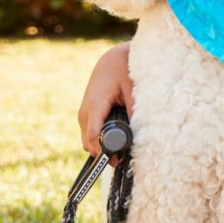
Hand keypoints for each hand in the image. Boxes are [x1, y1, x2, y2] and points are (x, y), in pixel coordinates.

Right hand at [77, 42, 133, 161]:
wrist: (111, 61)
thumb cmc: (123, 72)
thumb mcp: (132, 89)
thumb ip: (134, 109)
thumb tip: (140, 131)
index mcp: (95, 104)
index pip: (93, 134)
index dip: (103, 151)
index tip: (116, 161)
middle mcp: (85, 112)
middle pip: (89, 143)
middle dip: (104, 153)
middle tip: (124, 160)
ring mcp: (84, 115)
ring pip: (88, 141)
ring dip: (102, 148)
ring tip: (122, 153)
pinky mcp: (87, 116)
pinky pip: (90, 135)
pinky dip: (100, 141)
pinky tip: (115, 144)